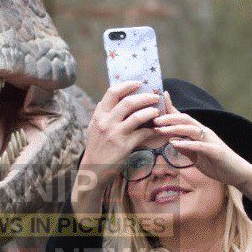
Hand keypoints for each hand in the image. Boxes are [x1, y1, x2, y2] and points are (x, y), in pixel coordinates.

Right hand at [74, 81, 162, 211]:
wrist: (94, 168)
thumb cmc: (96, 147)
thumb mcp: (94, 127)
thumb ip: (101, 113)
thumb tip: (108, 99)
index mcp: (99, 115)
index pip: (113, 92)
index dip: (127, 85)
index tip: (138, 83)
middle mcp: (106, 122)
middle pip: (129, 102)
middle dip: (145, 97)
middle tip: (155, 97)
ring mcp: (115, 134)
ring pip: (138, 116)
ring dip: (151, 112)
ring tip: (157, 112)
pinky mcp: (124, 146)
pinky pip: (142, 134)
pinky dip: (152, 130)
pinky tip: (156, 130)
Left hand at [153, 91, 251, 188]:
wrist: (239, 173)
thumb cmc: (218, 164)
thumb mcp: (197, 156)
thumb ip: (185, 148)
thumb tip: (171, 141)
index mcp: (200, 133)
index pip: (183, 117)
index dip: (171, 108)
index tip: (159, 98)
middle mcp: (205, 133)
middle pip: (185, 120)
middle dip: (168, 118)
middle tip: (153, 119)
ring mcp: (211, 141)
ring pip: (190, 129)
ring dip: (174, 128)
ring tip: (160, 129)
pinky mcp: (215, 151)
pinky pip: (198, 145)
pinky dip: (185, 143)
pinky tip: (173, 143)